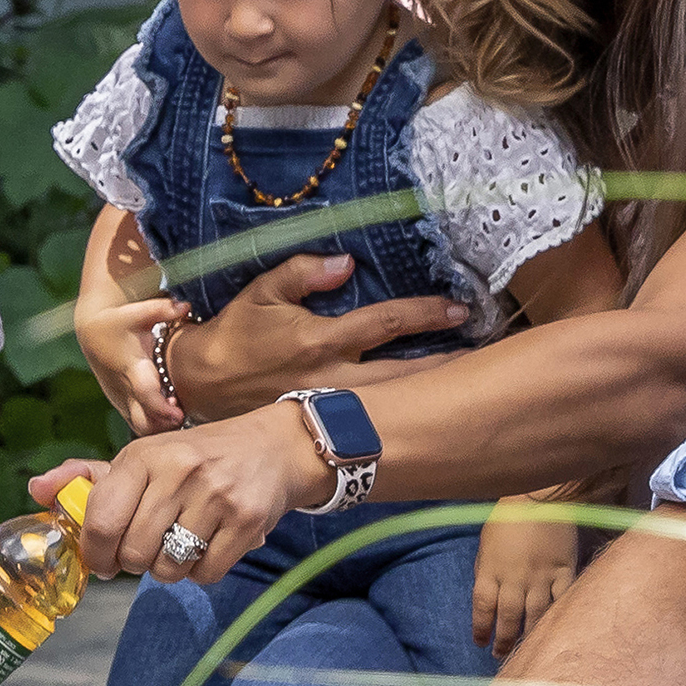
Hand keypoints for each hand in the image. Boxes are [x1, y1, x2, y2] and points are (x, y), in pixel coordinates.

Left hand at [38, 401, 330, 584]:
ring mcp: (215, 495)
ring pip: (169, 568)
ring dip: (170, 569)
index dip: (95, 554)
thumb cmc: (194, 459)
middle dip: (135, 563)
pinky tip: (209, 545)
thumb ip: (87, 477)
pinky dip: (202, 571)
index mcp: (142, 456)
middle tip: (146, 551)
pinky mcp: (247, 518)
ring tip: (180, 543)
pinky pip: (206, 574)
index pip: (100, 521)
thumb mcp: (142, 458)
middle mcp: (177, 471)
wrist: (273, 447)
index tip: (102, 561)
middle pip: (134, 554)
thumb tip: (35, 489)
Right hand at [76, 289, 190, 434]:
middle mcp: (126, 390)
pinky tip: (169, 415)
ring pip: (141, 428)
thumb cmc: (120, 320)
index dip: (162, 408)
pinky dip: (154, 426)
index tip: (179, 413)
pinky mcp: (123, 405)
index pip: (146, 395)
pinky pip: (139, 425)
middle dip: (164, 426)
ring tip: (176, 413)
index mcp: (131, 368)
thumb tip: (184, 305)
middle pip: (144, 422)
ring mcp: (123, 400)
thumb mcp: (138, 311)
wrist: (93, 332)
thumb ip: (161, 309)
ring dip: (160, 427)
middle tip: (181, 414)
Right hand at [146, 251, 469, 422]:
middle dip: (445, 364)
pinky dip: (400, 414)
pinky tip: (425, 412)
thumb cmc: (233, 333)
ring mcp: (328, 405)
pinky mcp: (321, 423)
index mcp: (321, 340)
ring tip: (468, 387)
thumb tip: (347, 262)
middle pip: (403, 372)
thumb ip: (303, 273)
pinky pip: (370, 420)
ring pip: (392, 402)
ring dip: (430, 392)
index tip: (459, 308)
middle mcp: (331, 377)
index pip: (384, 323)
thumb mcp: (262, 292)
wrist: (198, 384)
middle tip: (486, 358)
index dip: (424, 313)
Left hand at [471, 504, 580, 654]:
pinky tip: (554, 629)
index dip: (481, 628)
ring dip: (528, 636)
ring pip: (534, 615)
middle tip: (501, 655)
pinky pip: (561, 600)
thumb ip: (486, 571)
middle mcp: (514, 578)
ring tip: (526, 650)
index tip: (480, 642)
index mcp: (490, 570)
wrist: (541, 495)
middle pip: (508, 618)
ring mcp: (541, 577)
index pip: (482, 608)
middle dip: (504, 640)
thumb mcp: (486, 543)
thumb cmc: (508, 517)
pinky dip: (557, 617)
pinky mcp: (564, 571)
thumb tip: (486, 598)